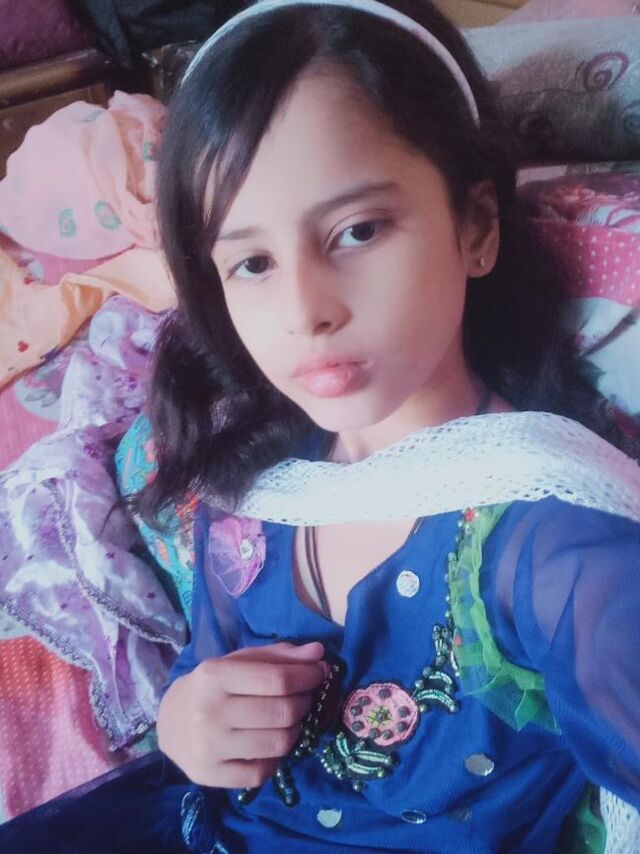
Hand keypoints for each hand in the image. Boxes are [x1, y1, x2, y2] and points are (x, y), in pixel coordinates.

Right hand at [157, 641, 327, 787]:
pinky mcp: (210, 776)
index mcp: (214, 675)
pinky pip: (262, 772)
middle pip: (282, 712)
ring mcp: (209, 747)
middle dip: (304, 702)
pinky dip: (276, 759)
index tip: (320, 672)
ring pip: (278, 743)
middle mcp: (210, 712)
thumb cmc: (212, 686)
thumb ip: (278, 656)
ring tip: (288, 721)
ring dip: (295, 730)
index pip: (277, 679)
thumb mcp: (239, 662)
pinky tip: (270, 745)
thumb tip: (318, 652)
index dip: (308, 676)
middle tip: (304, 697)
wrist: (169, 722)